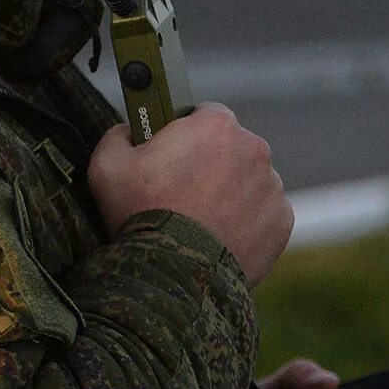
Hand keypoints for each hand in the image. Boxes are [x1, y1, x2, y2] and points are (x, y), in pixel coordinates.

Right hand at [87, 102, 292, 285]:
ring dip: (231, 192)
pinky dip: (247, 222)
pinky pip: (264, 214)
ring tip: (201, 220)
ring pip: (250, 181)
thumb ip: (118, 134)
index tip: (176, 152)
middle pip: (233, 147)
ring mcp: (272, 187)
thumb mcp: (107, 166)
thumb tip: (128, 130)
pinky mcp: (282, 222)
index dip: (189, 132)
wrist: (174, 274)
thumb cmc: (139, 214)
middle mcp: (254, 149)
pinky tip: (219, 237)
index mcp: (216, 126)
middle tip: (184, 191)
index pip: (207, 114)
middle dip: (213, 162)